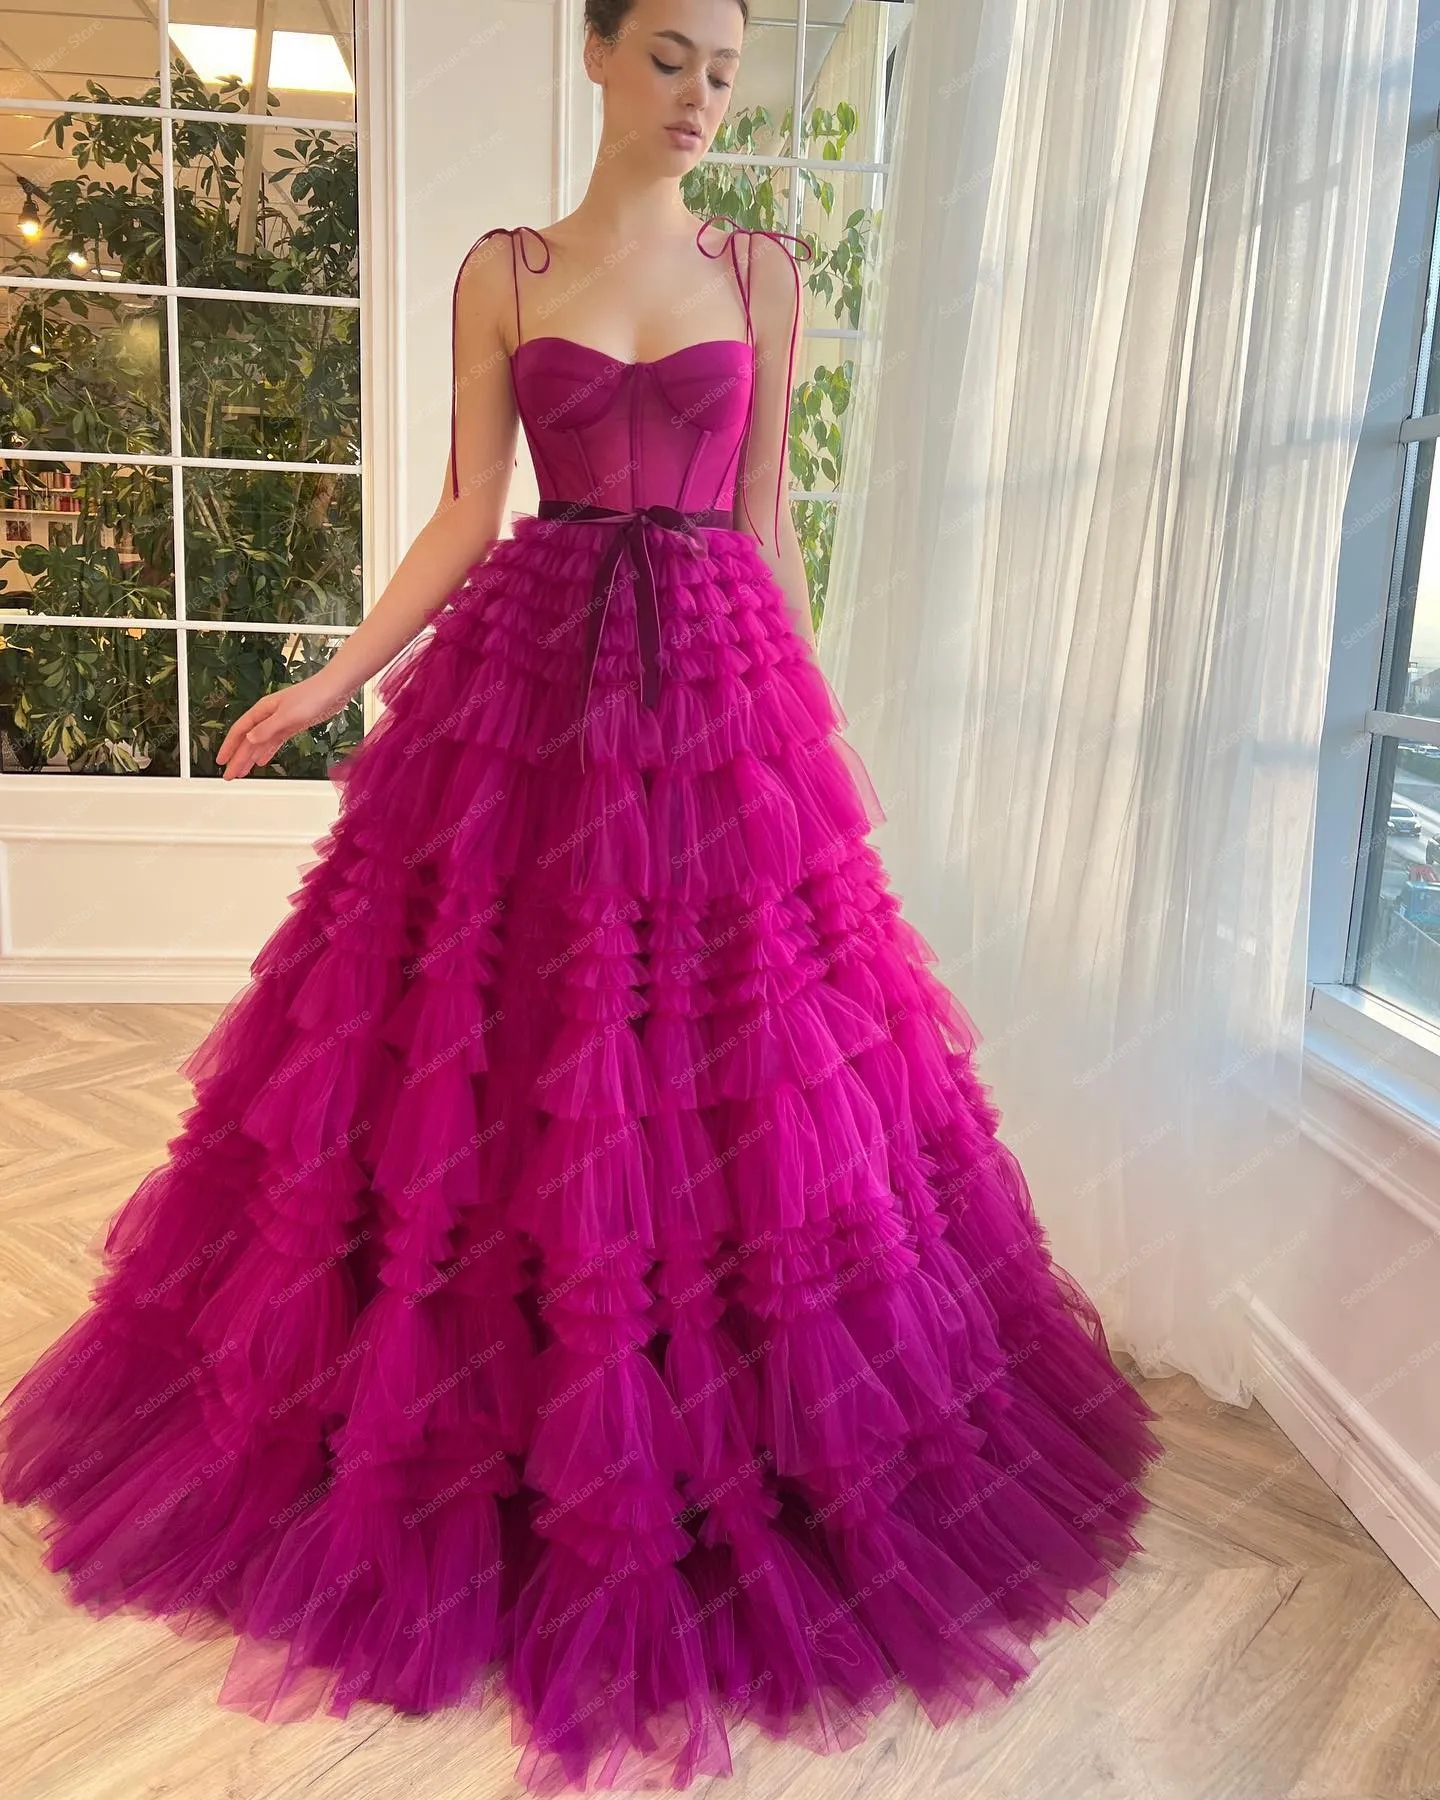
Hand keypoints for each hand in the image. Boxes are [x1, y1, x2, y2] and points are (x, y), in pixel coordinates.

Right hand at [216, 669, 354, 779]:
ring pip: (260, 744)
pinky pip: (274, 743)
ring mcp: (279, 722)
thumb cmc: (312, 697)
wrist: (334, 690)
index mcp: (262, 711)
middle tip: (229, 776)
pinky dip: (266, 752)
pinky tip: (261, 761)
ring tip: (241, 773)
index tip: (221, 762)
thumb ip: (268, 728)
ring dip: (249, 758)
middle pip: (248, 741)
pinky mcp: (291, 727)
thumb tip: (249, 739)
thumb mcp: (288, 715)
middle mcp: (268, 717)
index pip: (240, 731)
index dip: (229, 747)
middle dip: (238, 758)